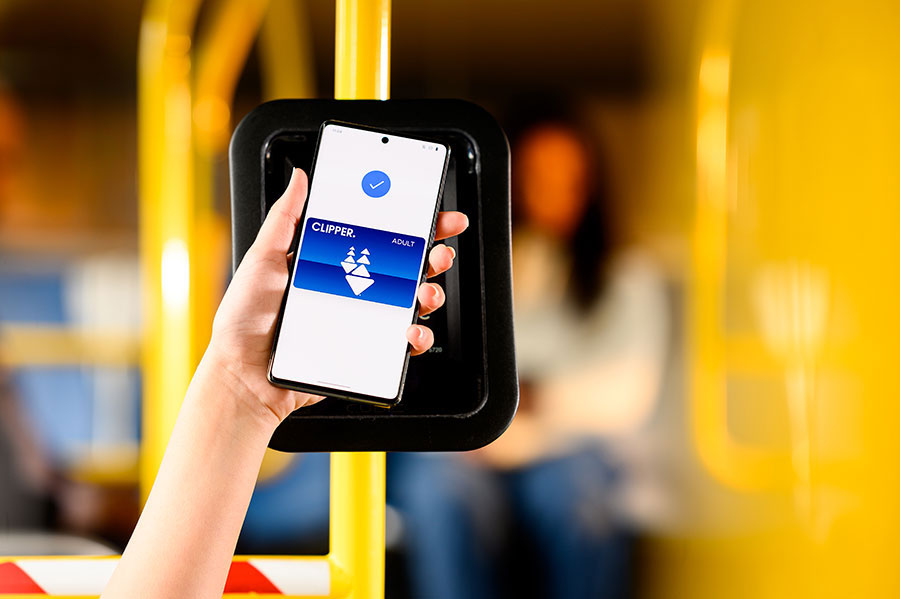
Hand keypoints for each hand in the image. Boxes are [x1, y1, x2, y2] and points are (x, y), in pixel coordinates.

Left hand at [206, 168, 468, 422]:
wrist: (243, 375)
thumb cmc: (245, 320)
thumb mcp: (264, 257)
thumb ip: (285, 217)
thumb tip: (300, 177)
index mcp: (334, 262)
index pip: (381, 236)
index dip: (414, 224)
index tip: (437, 214)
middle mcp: (353, 288)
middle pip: (408, 268)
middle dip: (435, 256)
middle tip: (438, 254)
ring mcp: (362, 320)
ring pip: (413, 303)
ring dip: (431, 294)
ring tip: (423, 293)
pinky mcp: (365, 351)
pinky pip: (402, 344)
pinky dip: (416, 338)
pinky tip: (409, 332)